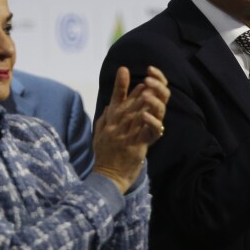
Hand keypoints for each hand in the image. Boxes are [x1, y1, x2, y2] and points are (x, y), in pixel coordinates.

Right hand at [92, 66, 169, 193]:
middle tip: (146, 81)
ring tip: (150, 92)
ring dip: (143, 103)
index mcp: (108, 125)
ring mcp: (124, 138)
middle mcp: (114, 129)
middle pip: (127, 106)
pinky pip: (143, 133)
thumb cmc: (104, 157)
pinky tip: (150, 114)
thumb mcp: (99, 135)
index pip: (114, 102)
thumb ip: (105, 120)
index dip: (120, 86)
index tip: (124, 71)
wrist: (106, 178)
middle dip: (137, 92)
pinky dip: (147, 123)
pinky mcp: (134, 148)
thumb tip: (110, 106)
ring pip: (136, 117)